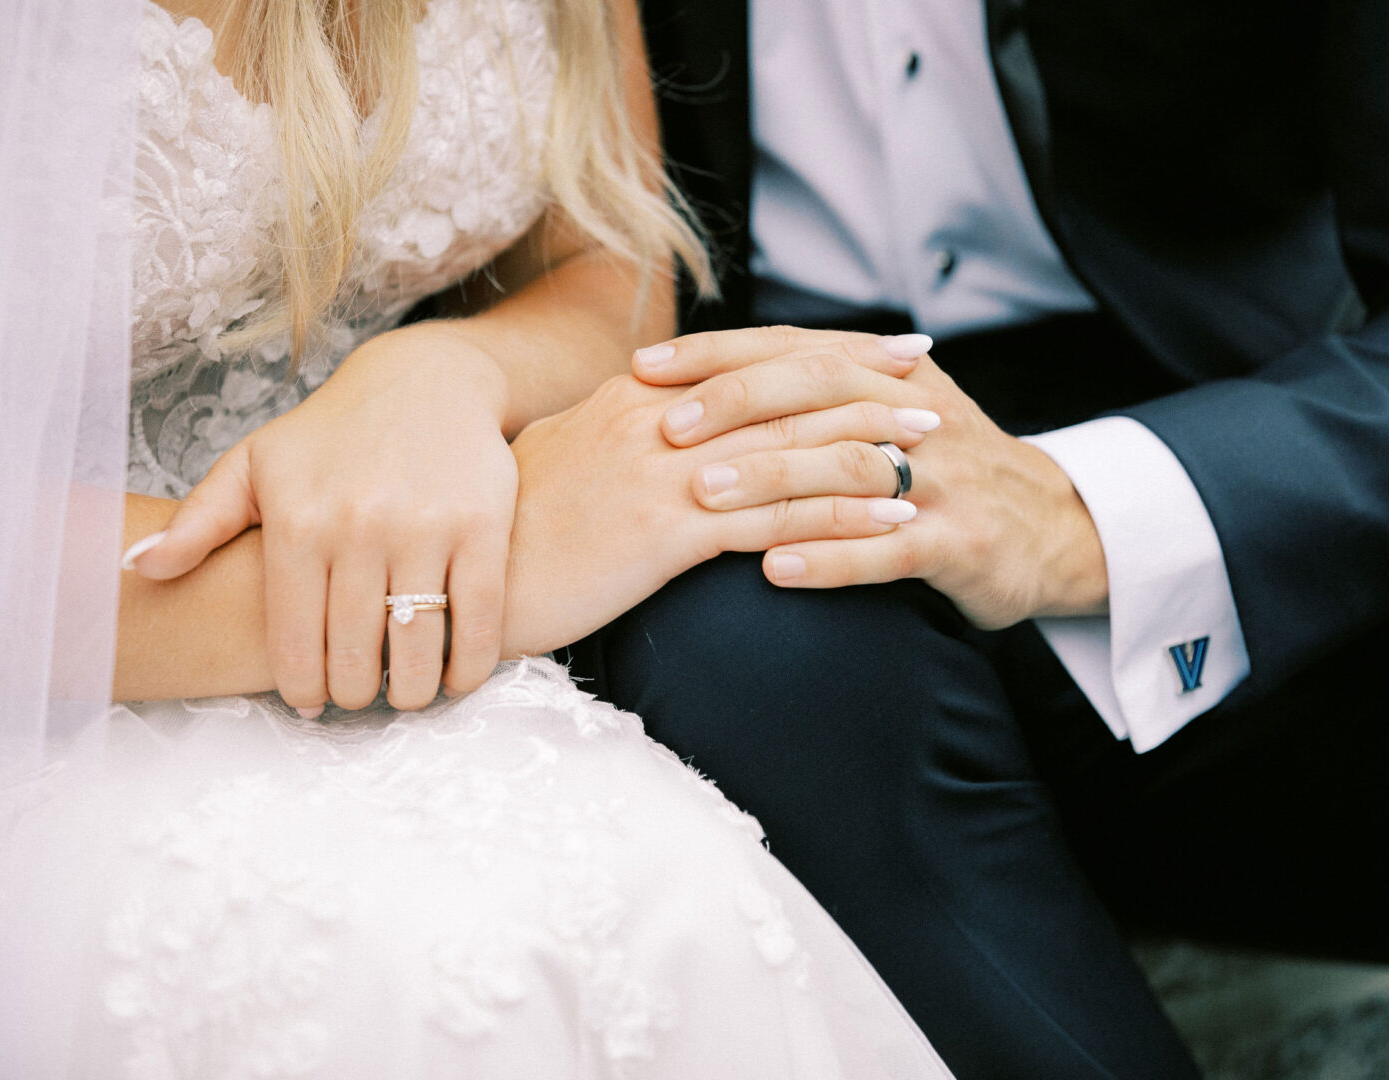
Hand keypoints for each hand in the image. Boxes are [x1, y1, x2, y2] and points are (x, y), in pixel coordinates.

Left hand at [123, 321, 517, 711]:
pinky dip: (471, 664)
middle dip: (357, 694)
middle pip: (356, 655)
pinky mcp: (482, 526)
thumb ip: (197, 523)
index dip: (304, 689)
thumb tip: (137, 570)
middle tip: (361, 696)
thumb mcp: (255, 466)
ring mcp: (425, 527)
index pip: (295, 643)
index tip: (313, 701)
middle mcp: (358, 526)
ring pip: (418, 645)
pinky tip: (458, 675)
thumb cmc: (333, 434)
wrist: (425, 380)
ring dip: (414, 690)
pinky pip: (479, 618)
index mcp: (296, 522)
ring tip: (408, 693)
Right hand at [498, 368, 936, 656]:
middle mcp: (658, 421)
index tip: (882, 349)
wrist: (457, 579)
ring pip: (791, 451)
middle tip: (929, 386)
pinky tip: (890, 521)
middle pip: (784, 393)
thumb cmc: (514, 528)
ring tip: (930, 448)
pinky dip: (841, 518)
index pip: (752, 360)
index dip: (825, 351)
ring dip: (871, 447)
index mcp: (638, 397)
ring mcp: (663, 475)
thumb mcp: (571, 457)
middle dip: (865, 389)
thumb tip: (675, 421)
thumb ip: (630, 433)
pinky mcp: (664, 534)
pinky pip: (774, 520)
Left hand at [634, 325, 1108, 628]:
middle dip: (735, 405)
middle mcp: (916, 413)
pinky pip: (888, 549)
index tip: (644, 366)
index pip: (794, 347)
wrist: (1053, 528)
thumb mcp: (891, 413)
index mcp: (890, 373)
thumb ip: (818, 394)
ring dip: (770, 481)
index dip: (717, 353)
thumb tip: (704, 379)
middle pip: (819, 391)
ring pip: (848, 467)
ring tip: (700, 498)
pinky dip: (829, 557)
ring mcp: (943, 478)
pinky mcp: (961, 542)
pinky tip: (773, 570)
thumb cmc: (944, 471)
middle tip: (663, 429)